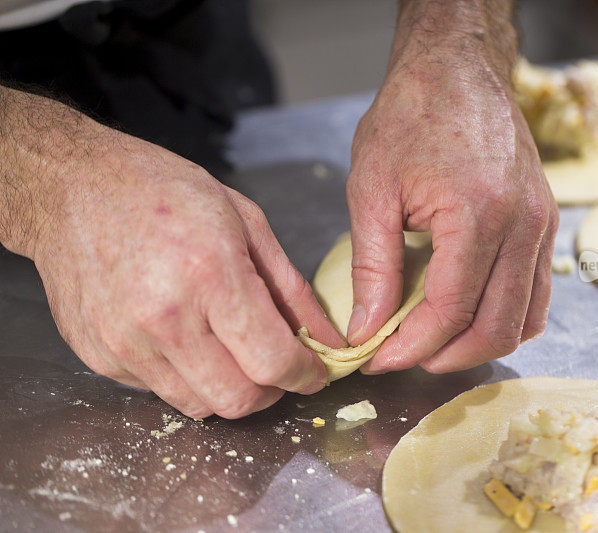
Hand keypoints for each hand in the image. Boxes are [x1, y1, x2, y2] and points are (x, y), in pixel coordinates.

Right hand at [28, 128, 343, 418]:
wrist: (72, 189)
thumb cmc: (162, 193)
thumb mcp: (246, 222)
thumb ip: (291, 289)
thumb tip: (325, 337)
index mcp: (210, 275)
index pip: (272, 361)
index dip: (305, 376)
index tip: (314, 372)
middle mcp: (164, 319)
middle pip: (238, 399)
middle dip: (271, 392)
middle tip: (277, 366)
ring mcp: (125, 344)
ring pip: (198, 406)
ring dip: (229, 389)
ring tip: (232, 350)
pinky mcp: (99, 357)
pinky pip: (159, 391)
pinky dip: (186, 377)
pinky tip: (187, 338)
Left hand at [345, 30, 557, 374]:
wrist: (457, 69)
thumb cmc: (411, 113)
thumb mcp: (372, 188)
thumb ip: (372, 267)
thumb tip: (367, 329)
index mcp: (479, 213)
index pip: (450, 310)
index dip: (411, 347)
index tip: (378, 357)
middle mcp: (524, 224)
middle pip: (496, 328)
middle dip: (445, 357)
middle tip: (403, 356)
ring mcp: (542, 224)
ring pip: (526, 319)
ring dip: (478, 343)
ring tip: (433, 340)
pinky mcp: (545, 223)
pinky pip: (538, 293)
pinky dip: (505, 317)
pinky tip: (468, 313)